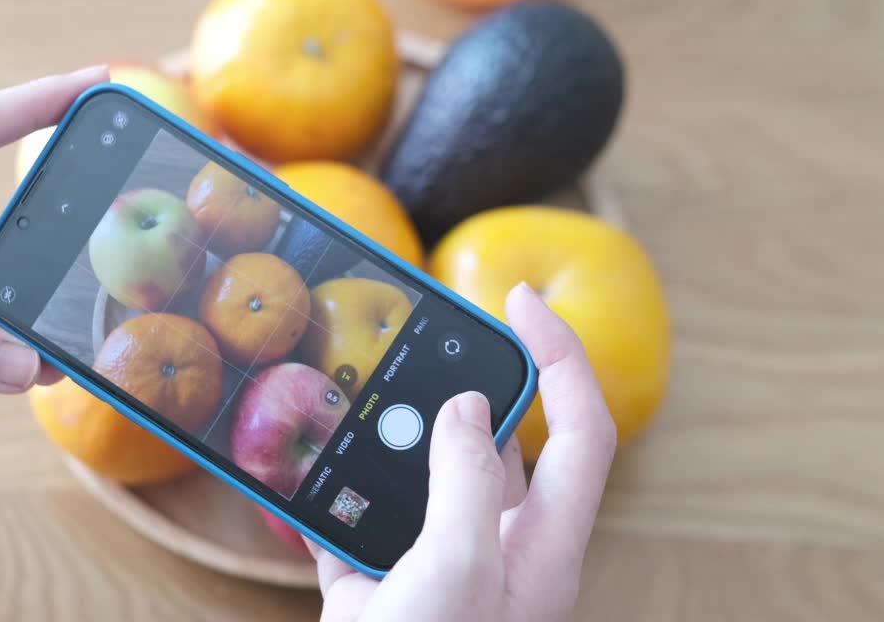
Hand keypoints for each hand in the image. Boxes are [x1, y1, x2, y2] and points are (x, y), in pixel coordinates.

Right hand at [308, 283, 616, 621]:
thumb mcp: (458, 572)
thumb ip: (468, 482)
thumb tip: (465, 407)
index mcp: (541, 549)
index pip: (581, 432)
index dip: (562, 357)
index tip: (520, 300)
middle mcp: (496, 549)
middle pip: (497, 441)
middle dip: (464, 380)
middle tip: (428, 330)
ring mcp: (434, 564)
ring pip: (422, 472)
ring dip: (389, 430)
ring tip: (350, 384)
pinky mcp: (376, 583)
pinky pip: (357, 515)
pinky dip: (331, 485)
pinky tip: (302, 461)